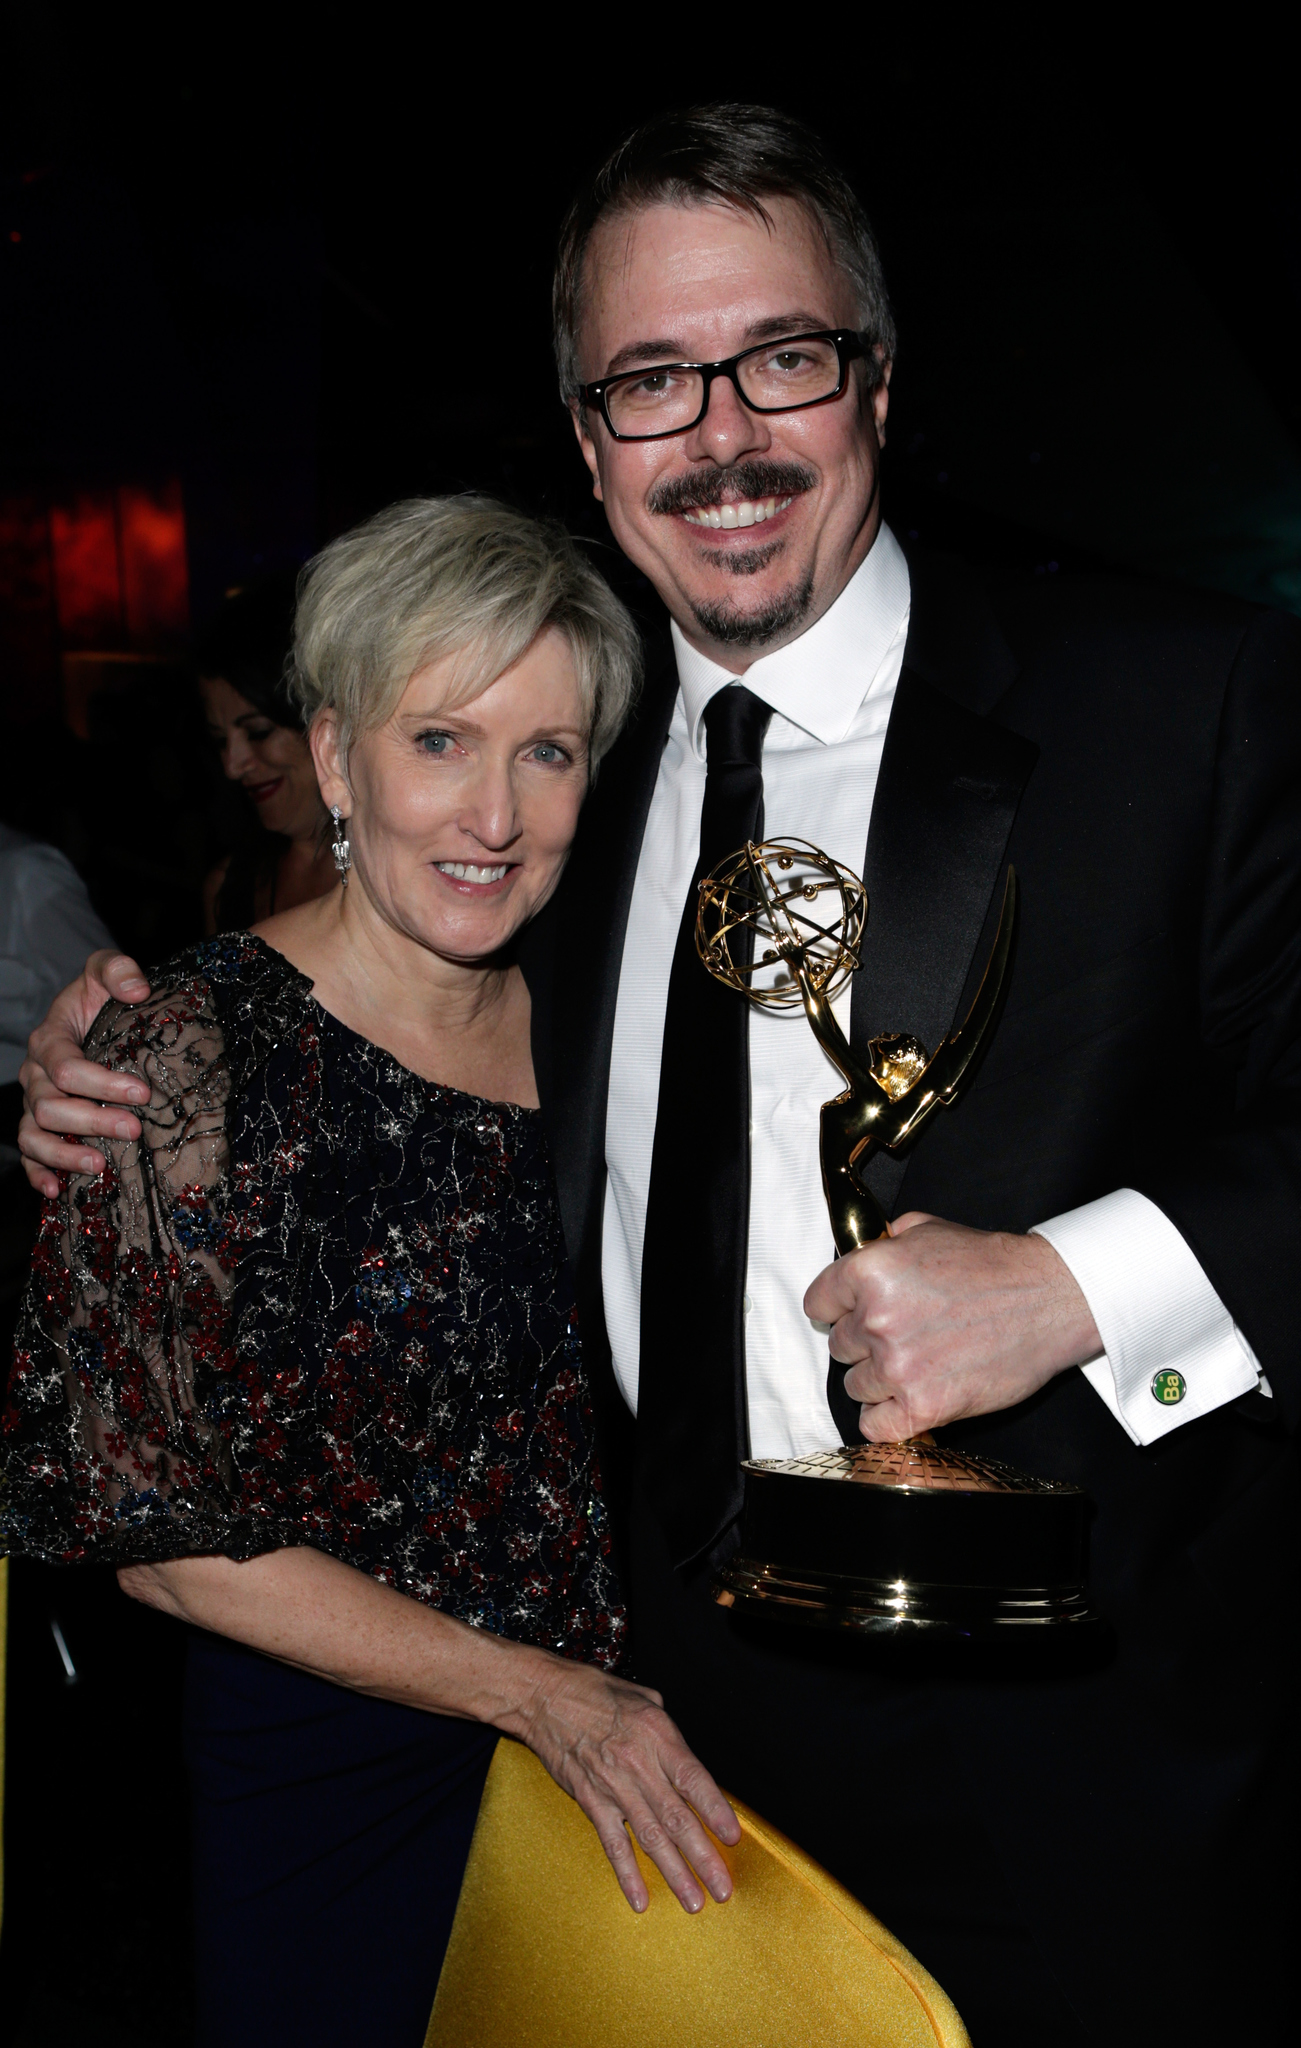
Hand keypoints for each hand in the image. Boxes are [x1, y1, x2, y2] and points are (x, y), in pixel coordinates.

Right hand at [19, 951, 152, 1196]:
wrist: (92, 1016)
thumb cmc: (102, 998)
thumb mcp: (107, 972)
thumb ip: (117, 970)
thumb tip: (136, 989)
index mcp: (50, 1039)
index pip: (66, 1067)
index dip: (102, 1083)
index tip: (142, 1093)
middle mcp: (35, 1073)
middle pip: (50, 1105)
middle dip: (92, 1120)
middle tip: (134, 1129)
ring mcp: (34, 1102)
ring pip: (34, 1134)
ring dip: (64, 1153)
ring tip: (100, 1164)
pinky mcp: (39, 1125)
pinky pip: (29, 1154)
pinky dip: (38, 1173)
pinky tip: (57, 1190)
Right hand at [511, 1654, 740, 1914]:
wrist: (545, 1698)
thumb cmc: (596, 1693)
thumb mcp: (644, 1697)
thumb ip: (669, 1733)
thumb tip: (685, 1763)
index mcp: (657, 1735)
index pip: (693, 1779)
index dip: (715, 1810)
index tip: (732, 1838)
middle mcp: (638, 1763)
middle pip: (677, 1818)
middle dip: (703, 1857)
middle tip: (722, 1888)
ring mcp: (613, 1786)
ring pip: (650, 1837)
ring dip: (674, 1873)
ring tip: (693, 1902)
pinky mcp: (590, 1801)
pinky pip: (612, 1843)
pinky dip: (627, 1873)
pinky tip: (641, 1899)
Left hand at [803, 1212, 1101, 1439]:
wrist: (1049, 1299)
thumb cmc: (993, 1265)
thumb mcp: (927, 1229)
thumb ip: (883, 1245)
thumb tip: (859, 1256)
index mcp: (870, 1272)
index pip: (817, 1303)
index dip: (837, 1307)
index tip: (853, 1312)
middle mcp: (877, 1320)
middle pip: (839, 1347)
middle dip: (864, 1342)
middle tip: (904, 1335)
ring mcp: (898, 1367)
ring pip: (855, 1386)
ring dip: (878, 1379)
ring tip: (917, 1363)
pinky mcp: (924, 1407)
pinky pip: (874, 1426)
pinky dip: (887, 1419)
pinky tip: (908, 1401)